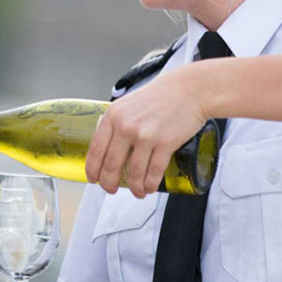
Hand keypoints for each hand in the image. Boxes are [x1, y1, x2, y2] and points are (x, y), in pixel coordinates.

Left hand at [85, 66, 209, 197]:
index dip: (93, 169)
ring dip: (134, 188)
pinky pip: (154, 172)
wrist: (188, 90)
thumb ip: (116, 122)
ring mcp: (145, 135)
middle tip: (111, 190)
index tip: (94, 179)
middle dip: (109, 183)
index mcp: (113, 116)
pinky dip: (150, 184)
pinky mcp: (165, 143)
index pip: (96, 149)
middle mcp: (126, 126)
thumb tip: (106, 145)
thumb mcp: (128, 104)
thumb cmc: (159, 96)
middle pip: (111, 165)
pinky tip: (149, 188)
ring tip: (137, 192)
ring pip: (134, 173)